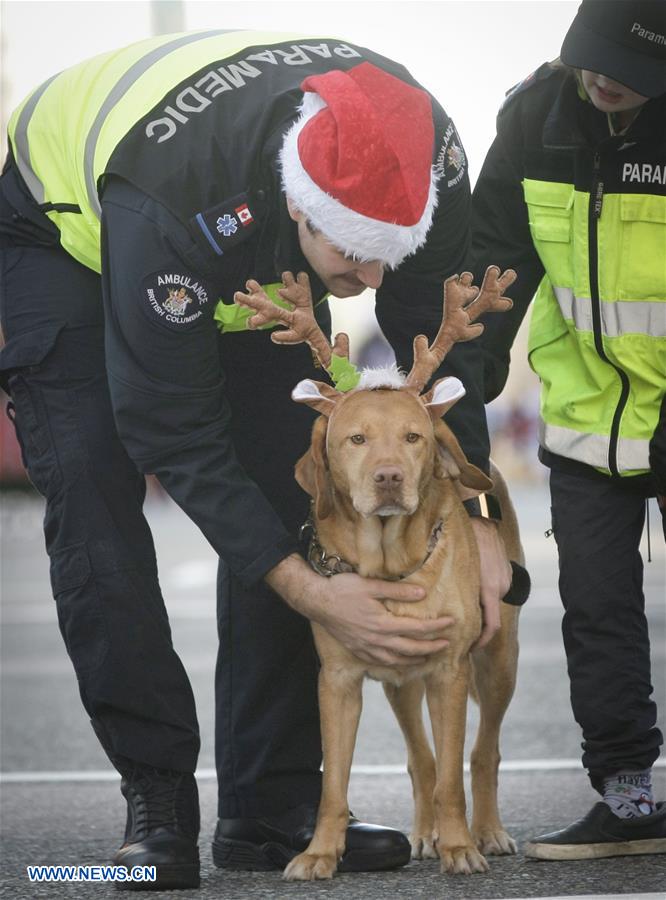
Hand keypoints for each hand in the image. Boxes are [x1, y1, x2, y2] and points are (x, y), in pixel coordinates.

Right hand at [265, 555, 453, 666]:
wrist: (316, 601)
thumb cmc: (343, 589)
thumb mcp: (371, 585)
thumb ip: (398, 591)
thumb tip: (423, 593)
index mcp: (382, 624)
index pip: (417, 629)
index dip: (437, 627)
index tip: (452, 623)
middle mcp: (376, 641)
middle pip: (411, 649)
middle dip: (432, 648)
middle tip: (448, 645)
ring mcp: (366, 648)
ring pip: (397, 661)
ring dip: (416, 660)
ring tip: (428, 657)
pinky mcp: (357, 651)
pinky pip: (381, 663)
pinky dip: (396, 665)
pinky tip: (401, 662)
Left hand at [469, 517, 511, 649]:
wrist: (482, 522)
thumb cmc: (467, 545)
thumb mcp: (459, 571)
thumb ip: (460, 591)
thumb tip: (449, 610)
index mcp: (490, 590)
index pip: (492, 626)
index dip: (482, 641)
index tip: (471, 647)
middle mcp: (501, 587)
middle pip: (490, 612)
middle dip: (476, 620)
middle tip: (458, 624)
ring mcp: (506, 580)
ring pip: (491, 600)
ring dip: (480, 603)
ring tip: (462, 598)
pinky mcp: (507, 573)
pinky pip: (495, 588)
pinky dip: (485, 591)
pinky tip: (474, 583)